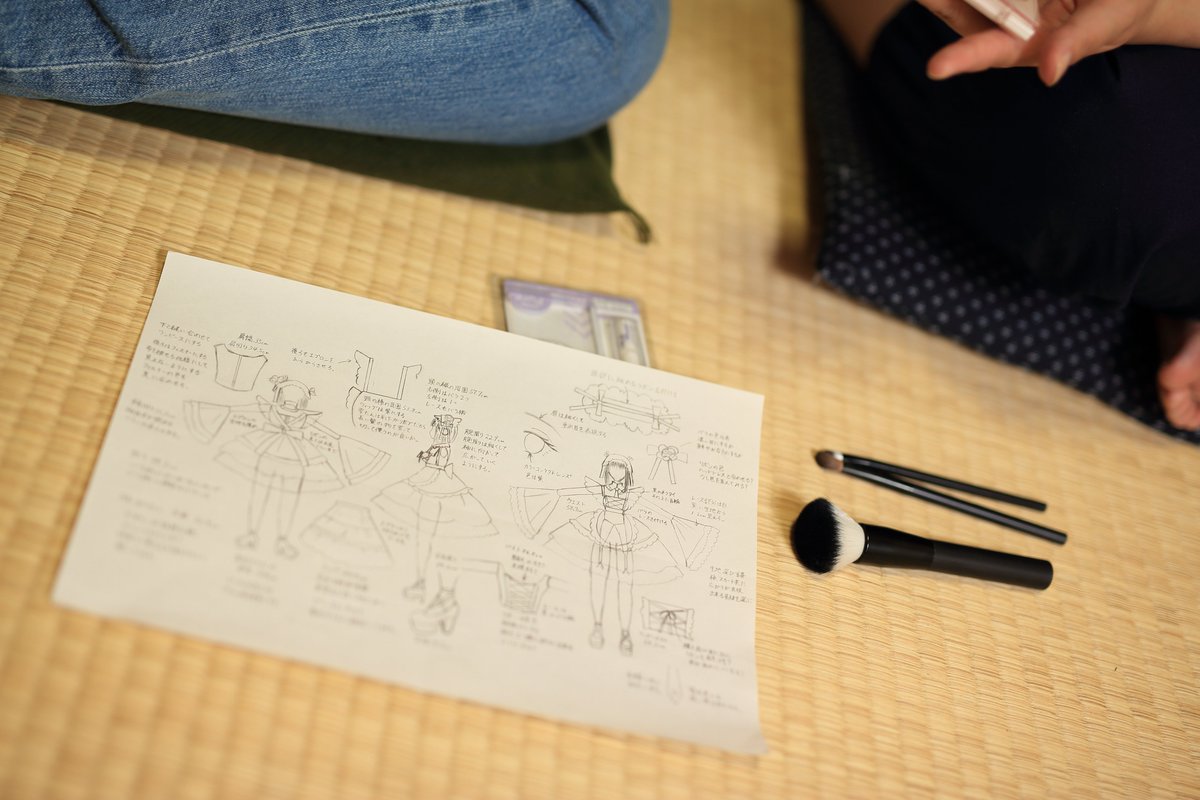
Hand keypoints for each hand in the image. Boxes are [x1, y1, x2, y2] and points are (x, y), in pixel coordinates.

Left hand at [919, 0, 1191, 84]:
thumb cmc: (1118, 11)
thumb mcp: (1105, 22)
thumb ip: (1076, 42)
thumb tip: (1049, 72)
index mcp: (1023, 45)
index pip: (987, 51)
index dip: (962, 58)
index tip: (935, 68)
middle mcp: (1002, 22)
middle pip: (961, 13)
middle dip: (939, 4)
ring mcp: (1000, 1)